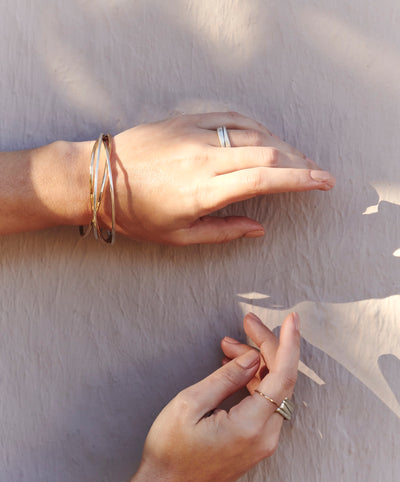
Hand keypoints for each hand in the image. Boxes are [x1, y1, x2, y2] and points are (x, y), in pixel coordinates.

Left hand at [101, 112, 334, 244]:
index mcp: (203, 193)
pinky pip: (231, 118)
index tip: (324, 182)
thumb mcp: (179, 236)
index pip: (265, 181)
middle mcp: (204, 160)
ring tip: (295, 160)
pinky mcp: (185, 120)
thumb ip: (224, 232)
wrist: (98, 178)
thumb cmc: (136, 215)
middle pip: (267, 153)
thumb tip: (259, 229)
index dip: (300, 180)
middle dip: (299, 163)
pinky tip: (266, 138)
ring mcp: (194, 135)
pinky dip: (256, 128)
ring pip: (253, 133)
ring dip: (281, 146)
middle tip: (316, 173)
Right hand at [129, 312, 299, 481]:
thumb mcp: (189, 405)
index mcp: (251, 426)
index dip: (288, 344)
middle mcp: (265, 436)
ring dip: (256, 365)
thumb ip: (225, 378)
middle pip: (280, 381)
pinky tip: (235, 370)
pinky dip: (254, 383)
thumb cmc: (169, 452)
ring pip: (273, 392)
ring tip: (229, 346)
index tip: (291, 319)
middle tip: (243, 324)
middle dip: (264, 348)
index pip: (283, 376)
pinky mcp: (255, 445)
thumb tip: (252, 358)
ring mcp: (262, 443)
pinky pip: (265, 406)